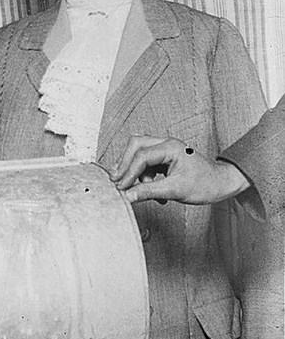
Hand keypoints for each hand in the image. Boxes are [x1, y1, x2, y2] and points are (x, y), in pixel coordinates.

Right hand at [110, 135, 250, 204]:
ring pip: (138, 152)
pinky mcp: (163, 157)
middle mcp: (166, 144)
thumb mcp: (175, 190)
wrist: (220, 184)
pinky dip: (142, 174)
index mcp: (171, 147)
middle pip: (135, 145)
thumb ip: (149, 192)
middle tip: (117, 181)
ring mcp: (164, 149)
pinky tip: (147, 187)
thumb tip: (128, 195)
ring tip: (134, 186)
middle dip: (125, 163)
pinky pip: (145, 161)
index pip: (141, 156)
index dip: (128, 172)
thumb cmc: (205, 184)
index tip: (120, 187)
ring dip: (133, 169)